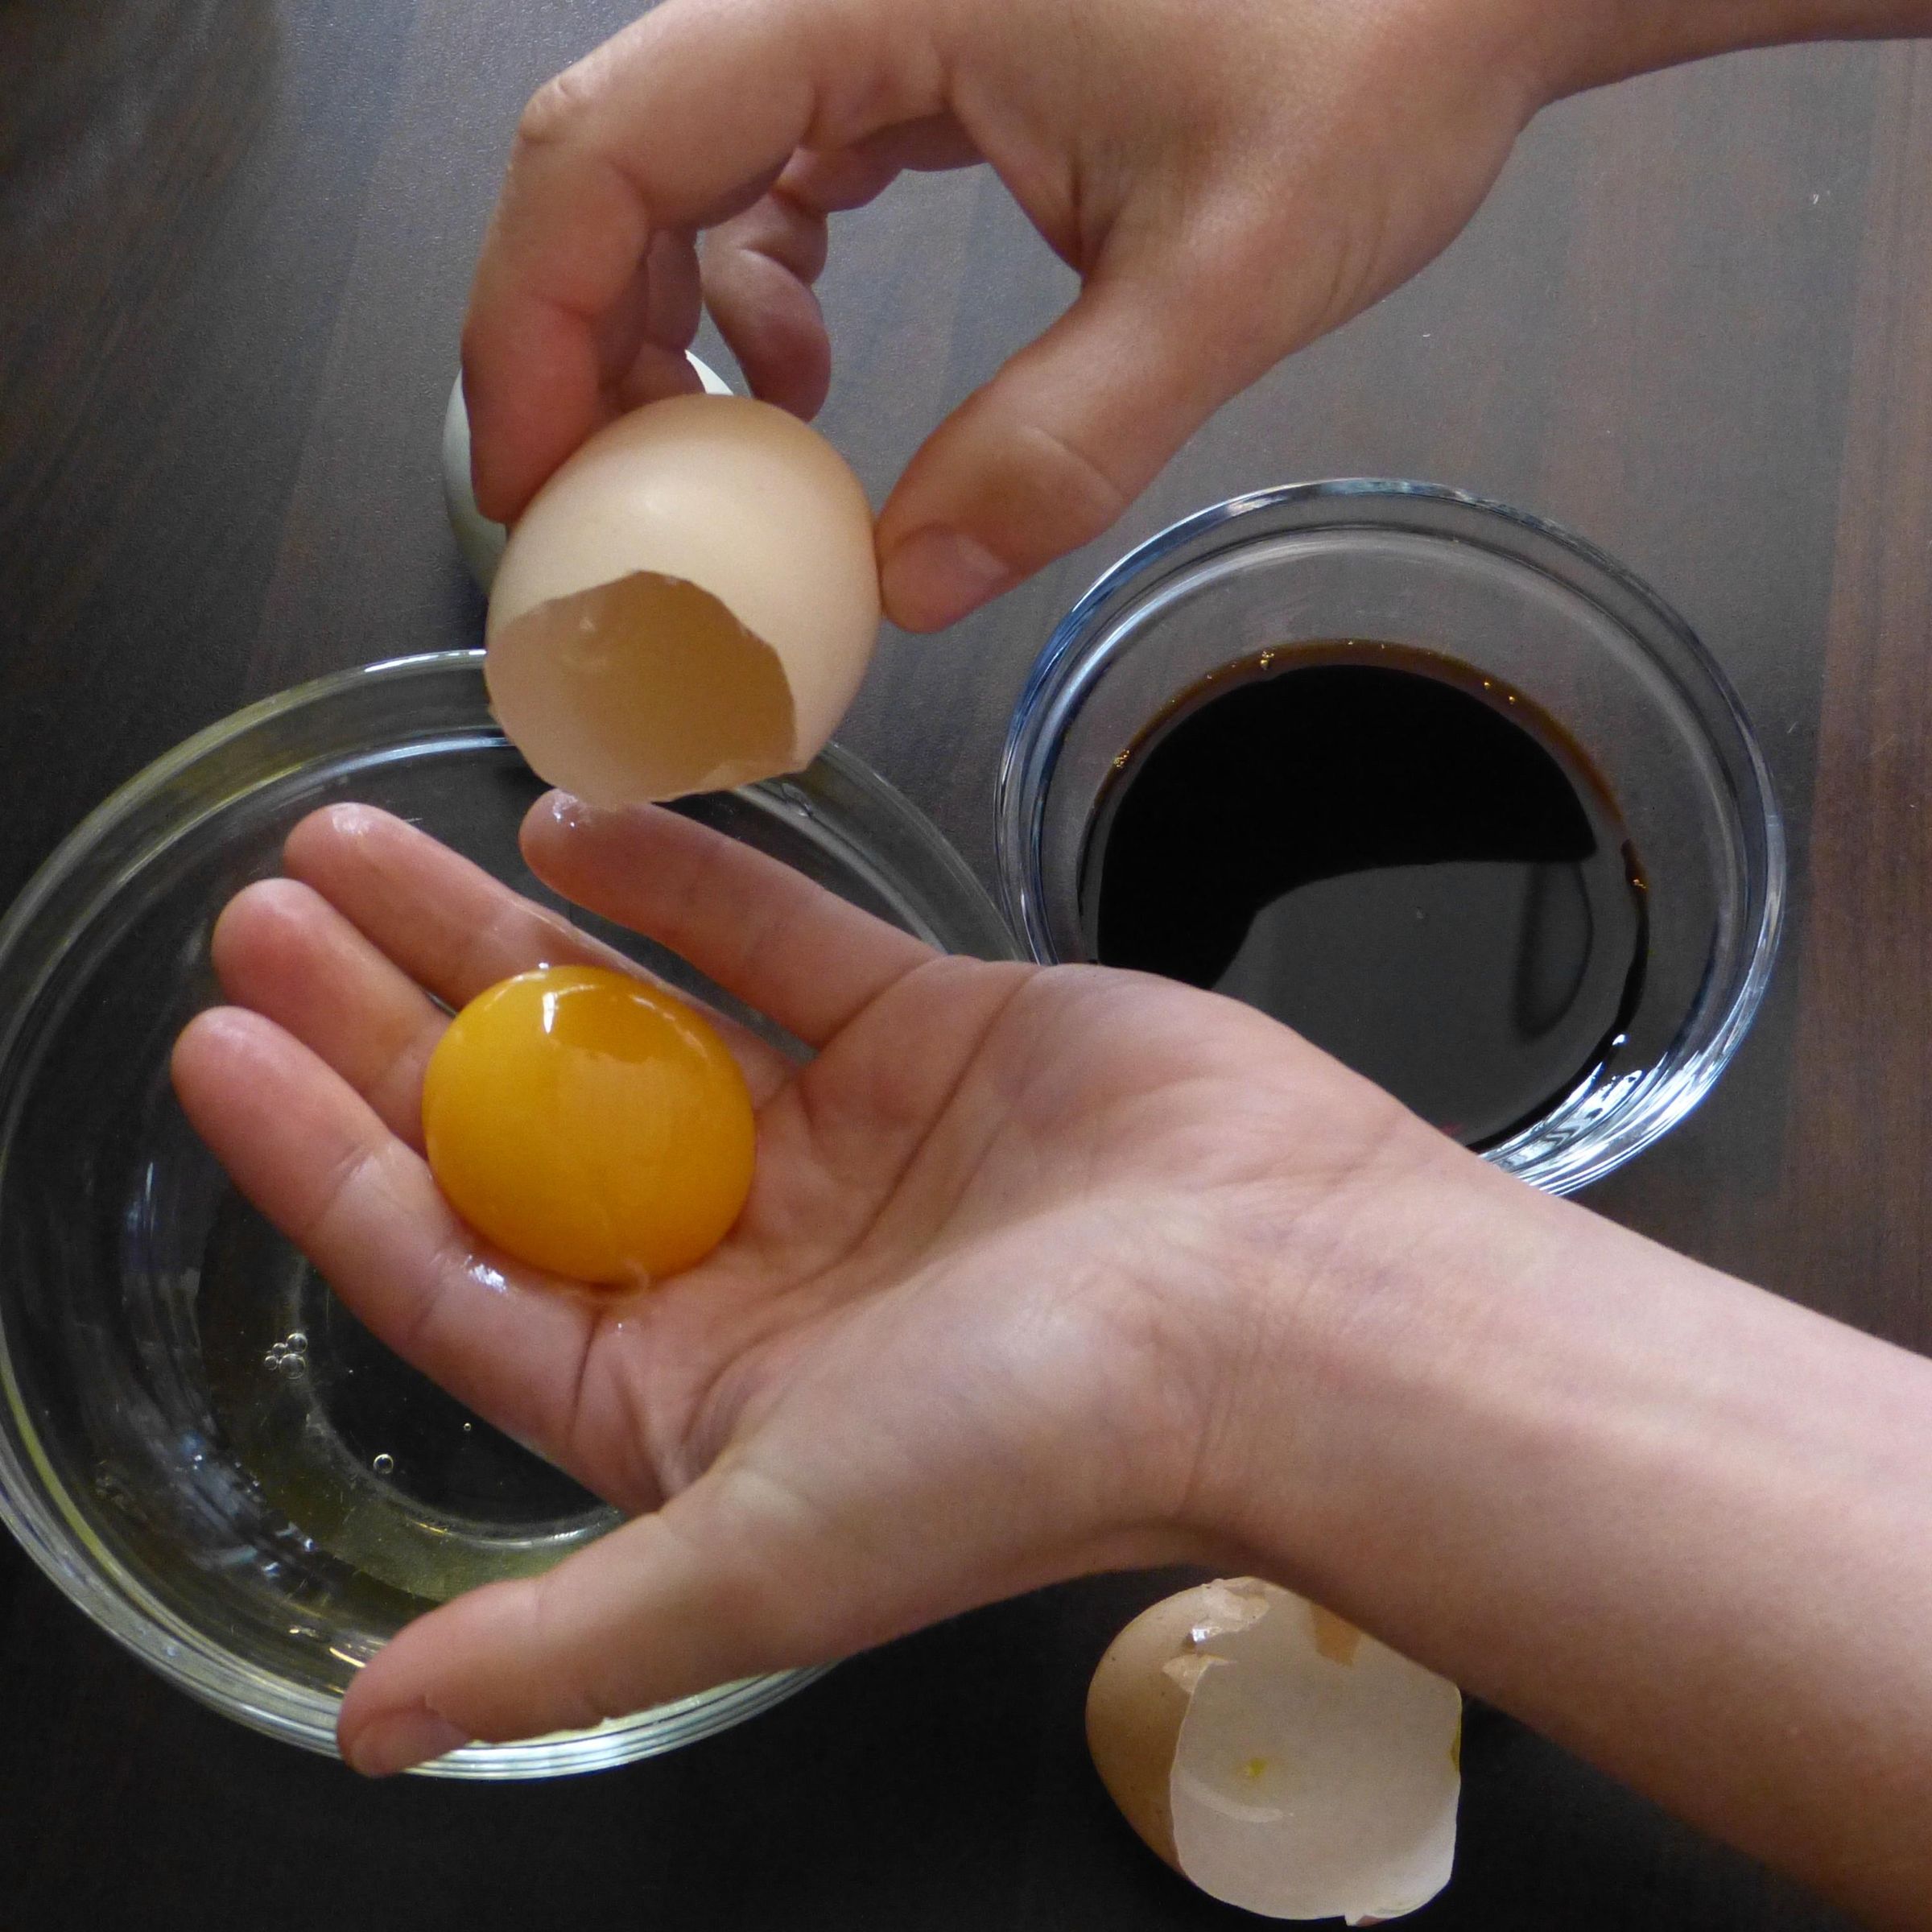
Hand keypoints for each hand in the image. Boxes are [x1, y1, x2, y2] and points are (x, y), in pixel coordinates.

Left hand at [171, 796, 1426, 1774]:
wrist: (1292, 1314)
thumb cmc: (1045, 1447)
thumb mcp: (771, 1555)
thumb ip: (566, 1636)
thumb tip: (367, 1733)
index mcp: (693, 1392)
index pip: (459, 1263)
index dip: (325, 1160)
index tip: (219, 1046)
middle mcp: (753, 1264)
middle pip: (522, 1123)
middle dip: (386, 1019)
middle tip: (268, 911)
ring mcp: (840, 1139)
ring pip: (630, 1015)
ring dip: (497, 935)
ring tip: (362, 847)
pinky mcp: (932, 1034)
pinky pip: (774, 942)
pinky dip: (678, 887)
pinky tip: (568, 832)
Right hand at [462, 0, 1567, 627]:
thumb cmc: (1377, 56)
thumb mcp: (1229, 276)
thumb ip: (1063, 443)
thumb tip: (902, 593)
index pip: (610, 146)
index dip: (535, 326)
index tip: (535, 490)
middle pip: (609, 155)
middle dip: (578, 342)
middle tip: (599, 516)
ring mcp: (866, 9)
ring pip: (677, 165)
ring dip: (662, 321)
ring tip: (725, 457)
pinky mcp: (908, 46)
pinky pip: (767, 166)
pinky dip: (751, 281)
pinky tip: (803, 376)